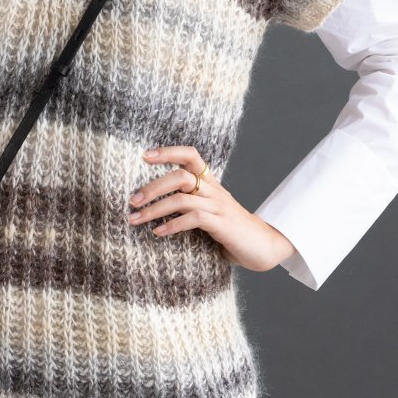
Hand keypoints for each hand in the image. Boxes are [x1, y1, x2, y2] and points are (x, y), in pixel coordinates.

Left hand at [128, 145, 296, 272]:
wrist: (265, 246)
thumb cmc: (230, 230)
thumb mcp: (209, 211)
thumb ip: (189, 204)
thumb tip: (153, 206)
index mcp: (210, 183)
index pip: (190, 155)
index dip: (168, 152)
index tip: (145, 156)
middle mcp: (214, 190)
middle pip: (180, 176)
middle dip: (153, 187)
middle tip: (132, 201)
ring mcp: (219, 207)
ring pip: (182, 198)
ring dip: (155, 208)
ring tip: (136, 218)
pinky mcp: (223, 224)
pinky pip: (194, 218)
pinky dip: (173, 225)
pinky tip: (158, 232)